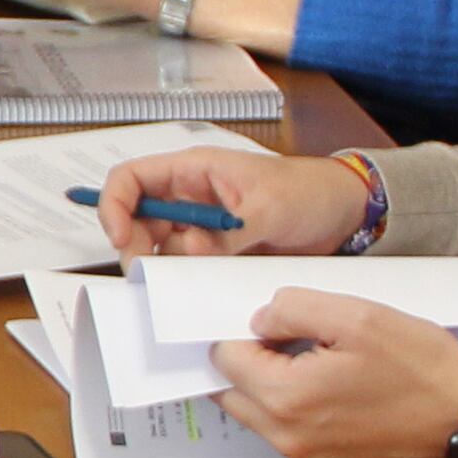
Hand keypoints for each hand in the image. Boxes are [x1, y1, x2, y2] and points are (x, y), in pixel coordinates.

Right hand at [100, 146, 369, 257]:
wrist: (343, 215)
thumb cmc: (309, 192)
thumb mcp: (270, 207)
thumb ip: (227, 231)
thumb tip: (189, 250)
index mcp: (194, 170)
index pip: (131, 179)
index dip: (114, 205)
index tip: (119, 238)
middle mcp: (189, 197)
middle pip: (136, 219)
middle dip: (133, 246)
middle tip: (146, 274)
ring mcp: (201, 227)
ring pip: (159, 248)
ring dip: (162, 267)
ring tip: (183, 281)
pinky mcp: (215, 251)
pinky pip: (187, 267)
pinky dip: (186, 280)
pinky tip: (198, 287)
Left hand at [207, 293, 457, 457]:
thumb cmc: (421, 370)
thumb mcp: (357, 316)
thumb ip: (293, 309)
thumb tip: (260, 320)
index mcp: (286, 398)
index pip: (225, 358)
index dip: (246, 332)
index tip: (277, 323)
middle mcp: (286, 437)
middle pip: (233, 391)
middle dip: (252, 362)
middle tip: (296, 340)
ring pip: (257, 414)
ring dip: (272, 387)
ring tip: (322, 364)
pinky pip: (287, 434)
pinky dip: (295, 410)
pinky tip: (335, 390)